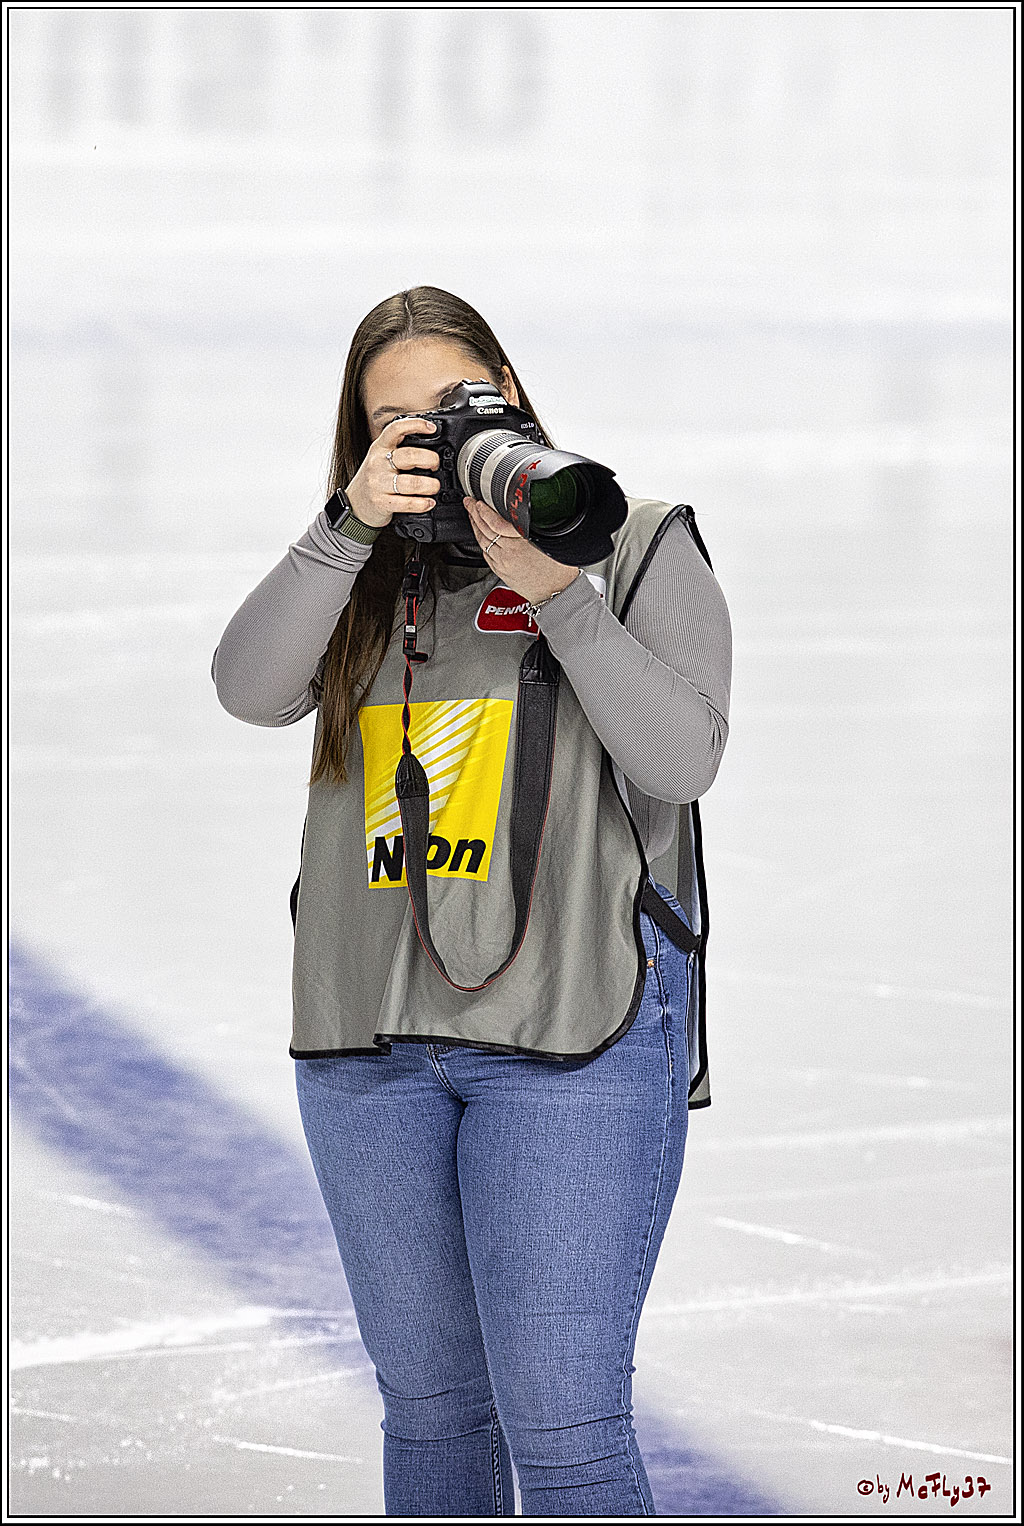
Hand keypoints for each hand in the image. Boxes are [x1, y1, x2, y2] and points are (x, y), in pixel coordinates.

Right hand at [344, 417, 440, 528]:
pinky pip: (406, 503)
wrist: (355, 503)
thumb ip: (400, 449)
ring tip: (434, 486)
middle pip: (409, 456)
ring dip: (429, 485)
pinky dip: (422, 504)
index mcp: (380, 447)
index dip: (415, 425)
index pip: (396, 429)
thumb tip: (431, 445)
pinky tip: (429, 503)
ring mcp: (378, 483)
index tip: (431, 428)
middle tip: (435, 465)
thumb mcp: (381, 458)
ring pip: (410, 483)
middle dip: (430, 459)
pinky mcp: (381, 502)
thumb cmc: (375, 478)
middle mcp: (378, 463)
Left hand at [465, 496, 579, 605]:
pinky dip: (481, 542)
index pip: (495, 523)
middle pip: (485, 530)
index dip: (484, 511)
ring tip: (472, 516)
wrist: (556, 593)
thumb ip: (533, 527)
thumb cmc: (558, 570)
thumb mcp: (548, 541)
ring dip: (475, 527)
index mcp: (521, 543)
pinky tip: (481, 536)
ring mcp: (502, 564)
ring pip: (483, 542)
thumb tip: (523, 514)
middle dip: (474, 514)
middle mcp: (508, 553)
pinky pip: (486, 554)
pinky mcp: (501, 572)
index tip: (479, 502)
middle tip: (469, 503)